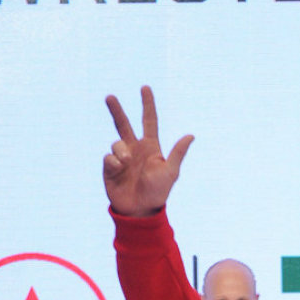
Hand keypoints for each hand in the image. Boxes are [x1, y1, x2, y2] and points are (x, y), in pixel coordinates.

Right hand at [103, 86, 192, 216]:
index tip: (145, 88)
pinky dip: (114, 162)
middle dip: (117, 110)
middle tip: (110, 97)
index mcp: (151, 148)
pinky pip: (109, 156)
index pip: (149, 121)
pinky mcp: (110, 167)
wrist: (140, 211)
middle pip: (124, 124)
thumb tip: (191, 135)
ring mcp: (121, 157)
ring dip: (121, 151)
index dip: (148, 105)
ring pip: (116, 142)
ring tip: (126, 164)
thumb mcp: (170, 172)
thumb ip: (178, 153)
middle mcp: (135, 149)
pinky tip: (119, 170)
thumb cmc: (158, 193)